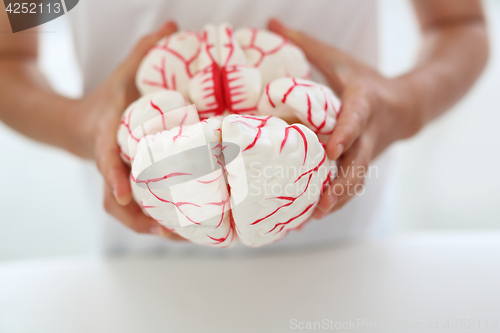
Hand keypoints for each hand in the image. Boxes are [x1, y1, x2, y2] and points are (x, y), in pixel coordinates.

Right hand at [74, 21, 184, 239]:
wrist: (82, 125)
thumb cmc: (107, 101)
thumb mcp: (123, 75)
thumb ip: (144, 52)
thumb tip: (172, 25)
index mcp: (107, 138)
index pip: (106, 160)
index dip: (113, 177)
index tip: (124, 195)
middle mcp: (111, 165)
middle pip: (115, 201)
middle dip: (139, 219)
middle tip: (169, 231)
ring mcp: (118, 180)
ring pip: (127, 214)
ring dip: (152, 228)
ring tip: (184, 238)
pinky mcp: (128, 187)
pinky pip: (138, 210)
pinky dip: (157, 222)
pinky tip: (184, 230)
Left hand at [268, 19, 421, 218]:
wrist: (408, 106)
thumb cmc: (368, 82)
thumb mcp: (340, 61)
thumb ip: (307, 45)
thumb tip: (271, 24)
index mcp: (364, 103)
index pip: (356, 120)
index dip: (345, 135)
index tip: (330, 150)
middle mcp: (368, 133)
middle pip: (358, 164)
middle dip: (340, 187)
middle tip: (318, 207)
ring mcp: (368, 153)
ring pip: (356, 182)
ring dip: (336, 202)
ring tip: (309, 220)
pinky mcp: (364, 165)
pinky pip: (351, 187)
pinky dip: (335, 202)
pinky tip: (311, 217)